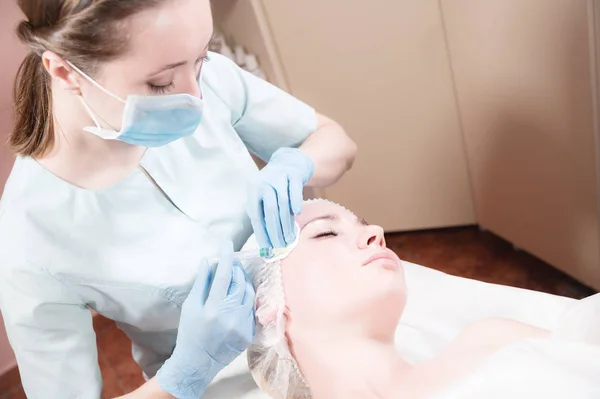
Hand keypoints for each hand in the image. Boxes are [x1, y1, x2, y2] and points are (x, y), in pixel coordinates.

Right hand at [156, 242, 255, 398]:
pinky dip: (246, 299)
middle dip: (237, 268)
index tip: (227, 245)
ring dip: (244, 281)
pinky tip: (239, 295)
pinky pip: (251, 309)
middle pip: (240, 283)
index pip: (224, 275)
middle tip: (232, 261)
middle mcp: (230, 317)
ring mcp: (242, 326)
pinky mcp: (249, 334)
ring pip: (249, 294)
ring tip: (237, 275)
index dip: (226, 257)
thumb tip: (209, 261)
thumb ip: (201, 283)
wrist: (197, 362)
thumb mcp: (190, 307)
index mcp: (212, 309)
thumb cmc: (190, 332)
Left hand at [247, 147, 313, 248]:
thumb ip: (264, 215)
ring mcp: (279, 177)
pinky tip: (297, 214)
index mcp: (253, 190)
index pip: (256, 215)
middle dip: (275, 231)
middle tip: (281, 245)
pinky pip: (295, 191)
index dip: (262, 233)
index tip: (267, 247)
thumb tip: (266, 242)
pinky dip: (296, 203)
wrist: (288, 162)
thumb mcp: (264, 198)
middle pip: (270, 210)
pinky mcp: (293, 174)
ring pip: (283, 203)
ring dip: (287, 223)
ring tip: (290, 237)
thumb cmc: (274, 187)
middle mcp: (264, 182)